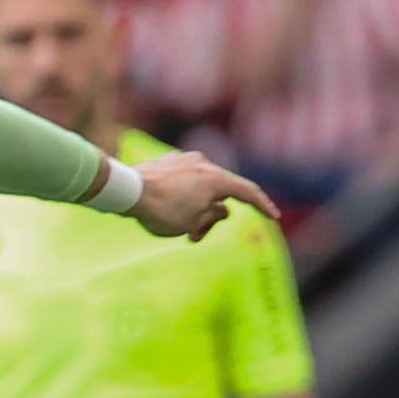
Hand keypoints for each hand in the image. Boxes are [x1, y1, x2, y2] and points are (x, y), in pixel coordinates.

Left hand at [130, 150, 280, 242]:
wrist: (125, 190)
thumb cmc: (161, 210)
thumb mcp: (193, 222)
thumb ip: (213, 216)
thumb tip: (220, 208)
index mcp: (216, 178)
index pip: (247, 191)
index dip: (262, 205)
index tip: (273, 217)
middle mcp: (203, 163)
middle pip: (220, 193)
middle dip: (213, 217)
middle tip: (195, 238)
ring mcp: (184, 160)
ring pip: (201, 188)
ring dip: (196, 209)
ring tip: (178, 228)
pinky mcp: (166, 162)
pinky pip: (184, 182)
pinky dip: (183, 199)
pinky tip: (165, 212)